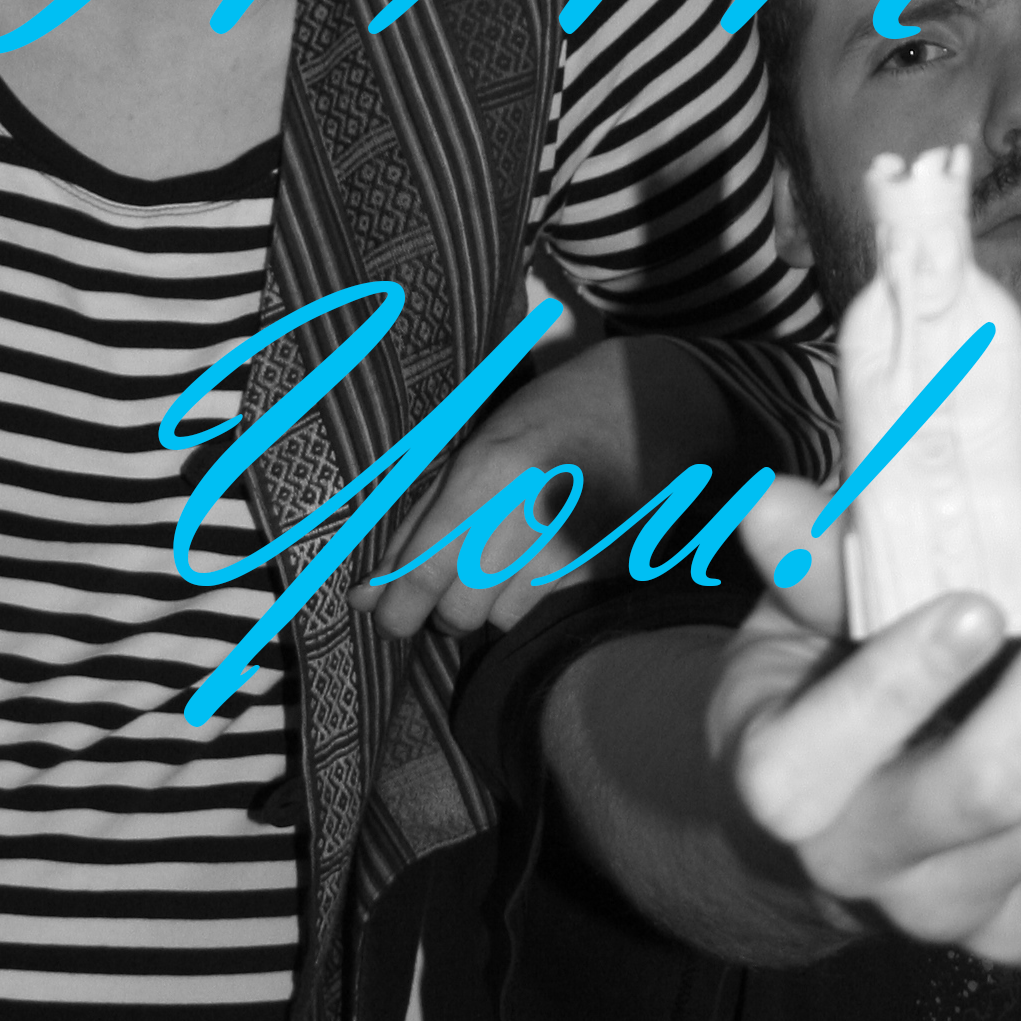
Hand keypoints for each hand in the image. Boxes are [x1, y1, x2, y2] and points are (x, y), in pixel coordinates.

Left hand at [356, 337, 735, 640]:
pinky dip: (535, 600)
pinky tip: (546, 558)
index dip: (395, 607)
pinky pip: (548, 613)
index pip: (424, 568)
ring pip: (503, 620)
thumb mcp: (476, 445)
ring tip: (506, 560)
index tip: (385, 616)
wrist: (658, 399)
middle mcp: (534, 512)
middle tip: (451, 582)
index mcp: (491, 469)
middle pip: (460, 611)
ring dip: (492, 605)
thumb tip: (363, 596)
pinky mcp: (612, 567)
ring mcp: (579, 545)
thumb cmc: (551, 416)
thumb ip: (418, 522)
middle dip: (445, 608)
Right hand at [714, 480, 1020, 963]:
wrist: (810, 838)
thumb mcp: (785, 625)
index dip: (913, 674)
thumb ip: (803, 568)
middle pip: (1002, 780)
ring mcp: (945, 913)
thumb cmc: (804, 699)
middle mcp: (861, 864)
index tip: (981, 596)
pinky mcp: (1019, 938)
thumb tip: (775, 503)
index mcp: (781, 784)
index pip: (838, 747)